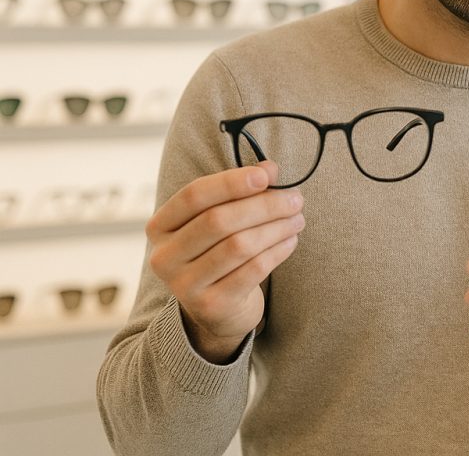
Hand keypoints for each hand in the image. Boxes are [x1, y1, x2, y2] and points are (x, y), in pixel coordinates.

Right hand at [145, 162, 303, 362]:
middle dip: (264, 206)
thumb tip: (270, 168)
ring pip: (239, 245)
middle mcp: (164, 256)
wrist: (216, 309)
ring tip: (298, 219)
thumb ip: (241, 192)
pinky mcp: (211, 305)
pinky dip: (277, 251)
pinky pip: (253, 270)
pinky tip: (291, 241)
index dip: (231, 182)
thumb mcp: (222, 219)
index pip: (194, 195)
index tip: (266, 175)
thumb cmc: (219, 252)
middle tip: (295, 199)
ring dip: (276, 228)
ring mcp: (184, 285)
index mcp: (161, 227)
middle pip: (218, 220)